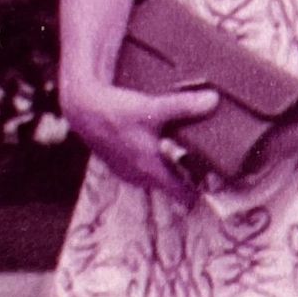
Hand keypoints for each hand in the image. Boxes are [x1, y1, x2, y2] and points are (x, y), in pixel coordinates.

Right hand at [62, 74, 220, 202]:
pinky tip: (155, 140)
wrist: (82, 109)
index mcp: (152, 170)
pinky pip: (143, 167)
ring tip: (181, 146)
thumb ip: (183, 106)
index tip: (215, 180)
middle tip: (203, 157)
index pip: (184, 196)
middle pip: (173, 185)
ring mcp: (128, 172)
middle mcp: (140, 176)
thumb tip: (213, 100)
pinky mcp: (119, 163)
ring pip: (157, 176)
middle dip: (187, 174)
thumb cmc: (115, 112)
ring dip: (168, 165)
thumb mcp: (152, 108)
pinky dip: (151, 158)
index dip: (201, 191)